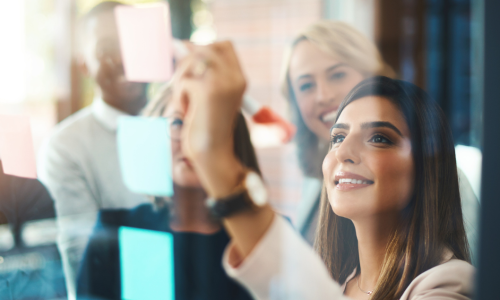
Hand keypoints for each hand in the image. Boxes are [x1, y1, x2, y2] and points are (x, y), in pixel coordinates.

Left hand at [173, 41, 246, 196]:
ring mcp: (222, 83)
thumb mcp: (210, 95)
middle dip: (188, 63)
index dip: (204, 50)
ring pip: (191, 61)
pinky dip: (179, 96)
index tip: (193, 66)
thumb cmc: (208, 127)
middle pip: (205, 48)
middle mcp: (235, 78)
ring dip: (181, 80)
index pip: (223, 45)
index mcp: (239, 79)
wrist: (213, 154)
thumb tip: (181, 45)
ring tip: (186, 101)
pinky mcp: (208, 91)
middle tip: (185, 86)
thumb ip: (203, 72)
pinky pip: (184, 81)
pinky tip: (187, 112)